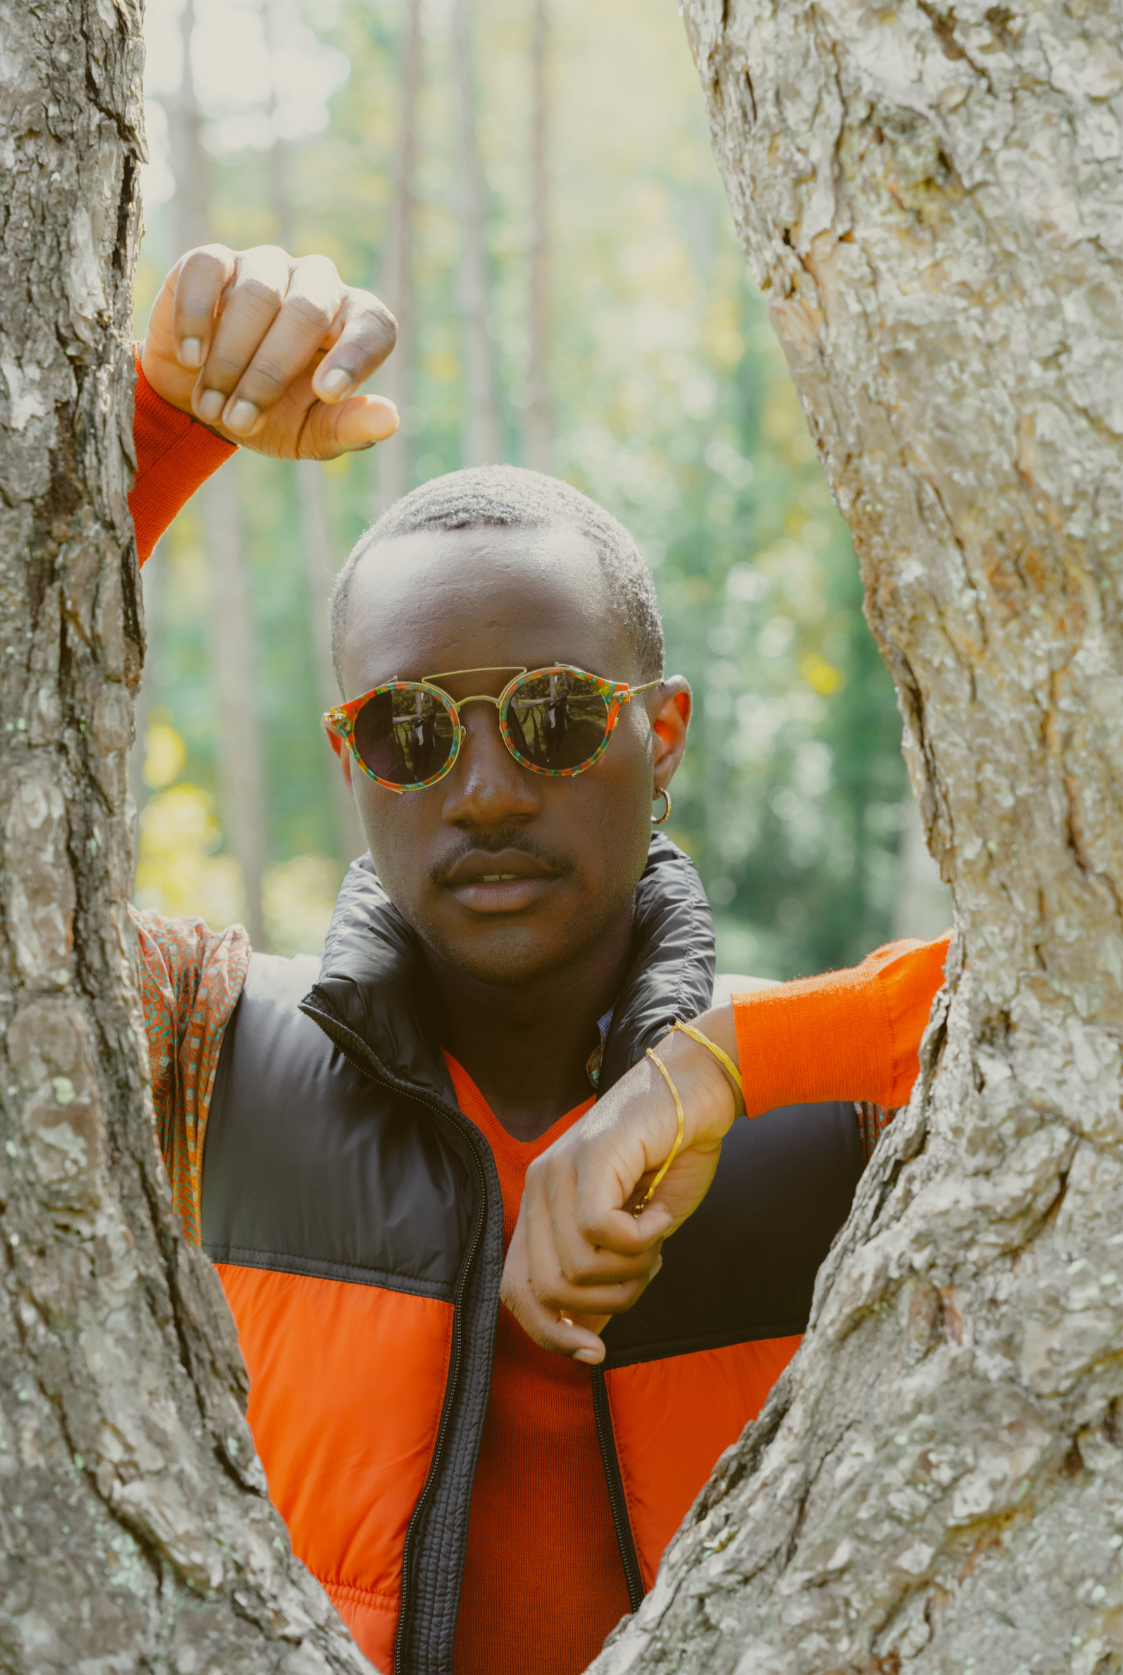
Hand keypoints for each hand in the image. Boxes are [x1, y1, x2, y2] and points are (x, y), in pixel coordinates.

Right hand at [140, 244, 399, 458]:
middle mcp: (317, 284)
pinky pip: (207, 269)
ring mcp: (265, 265)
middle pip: (308, 312)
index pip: (373, 326)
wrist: (200, 404)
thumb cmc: (269, 417)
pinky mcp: (212, 260)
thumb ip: (348, 427)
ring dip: (230, 359)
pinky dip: (196, 317)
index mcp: (353, 322)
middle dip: (270, 374)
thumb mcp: (310, 434)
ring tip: (212, 407)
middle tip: (240, 422)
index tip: (327, 394)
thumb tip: (390, 420)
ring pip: (257, 295)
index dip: (354, 357)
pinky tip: (192, 358)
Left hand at [501, 1010, 741, 1364]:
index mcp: (541, 1207)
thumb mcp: (632, 1233)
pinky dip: (643, 1240)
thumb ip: (602, 1276)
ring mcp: (559, 1171)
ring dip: (631, 1269)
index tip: (596, 1352)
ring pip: (576, 1266)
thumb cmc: (671, 1160)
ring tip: (656, 1238)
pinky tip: (660, 1216)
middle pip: (545, 1289)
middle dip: (606, 1302)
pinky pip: (603, 1232)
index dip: (550, 1335)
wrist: (699, 1094)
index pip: (515, 1291)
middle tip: (646, 1271)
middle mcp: (539, 1187)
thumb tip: (584, 1336)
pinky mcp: (589, 1159)